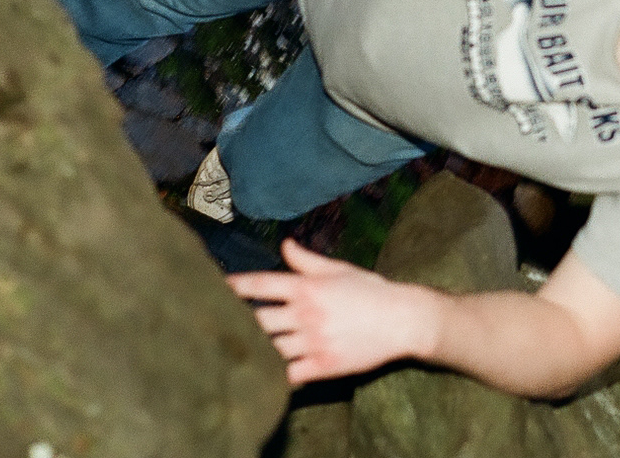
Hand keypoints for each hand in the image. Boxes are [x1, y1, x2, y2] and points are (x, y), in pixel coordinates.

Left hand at [227, 239, 431, 385]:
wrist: (403, 320)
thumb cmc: (371, 291)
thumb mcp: (339, 270)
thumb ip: (306, 260)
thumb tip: (284, 244)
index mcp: (308, 287)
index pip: (261, 285)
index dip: (235, 286)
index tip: (216, 287)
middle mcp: (306, 313)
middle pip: (257, 320)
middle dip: (236, 321)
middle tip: (217, 323)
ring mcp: (314, 341)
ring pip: (269, 348)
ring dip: (253, 349)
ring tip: (236, 350)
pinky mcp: (323, 365)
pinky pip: (289, 374)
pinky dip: (275, 374)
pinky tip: (264, 373)